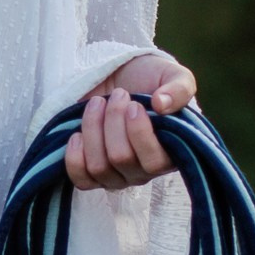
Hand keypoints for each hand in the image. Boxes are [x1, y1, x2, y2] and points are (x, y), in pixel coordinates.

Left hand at [63, 53, 197, 191]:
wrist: (119, 75)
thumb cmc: (149, 79)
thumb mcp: (172, 75)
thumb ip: (179, 88)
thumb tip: (163, 105)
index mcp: (169, 154)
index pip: (154, 163)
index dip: (139, 133)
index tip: (133, 104)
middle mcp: (143, 170)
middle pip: (121, 158)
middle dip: (113, 120)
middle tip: (118, 94)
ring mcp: (116, 174)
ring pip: (98, 166)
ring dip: (93, 128)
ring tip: (97, 102)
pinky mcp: (91, 172)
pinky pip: (81, 179)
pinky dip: (75, 157)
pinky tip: (78, 133)